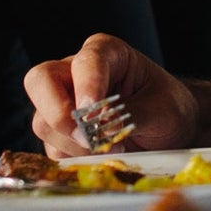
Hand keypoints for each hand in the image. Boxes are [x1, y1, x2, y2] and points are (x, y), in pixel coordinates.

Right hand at [24, 33, 198, 158]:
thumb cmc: (168, 108)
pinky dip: (74, 158)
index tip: (94, 111)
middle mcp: (75, 72)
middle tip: (87, 137)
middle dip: (59, 114)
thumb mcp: (162, 109)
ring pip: (43, 121)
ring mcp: (63, 101)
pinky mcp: (60, 132)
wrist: (170, 130)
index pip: (86, 61)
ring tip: (113, 147)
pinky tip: (102, 155)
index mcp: (107, 53)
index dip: (86, 85)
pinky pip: (51, 147)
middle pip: (40, 82)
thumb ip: (131, 115)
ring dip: (74, 144)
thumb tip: (102, 127)